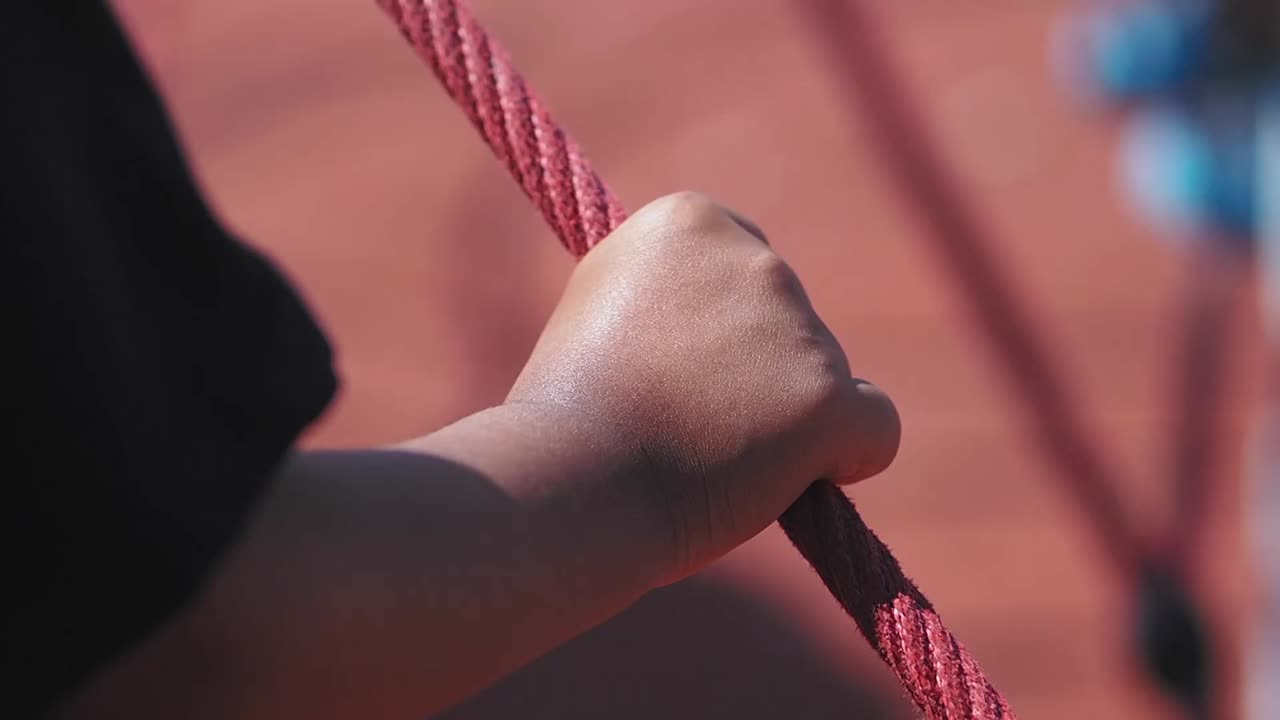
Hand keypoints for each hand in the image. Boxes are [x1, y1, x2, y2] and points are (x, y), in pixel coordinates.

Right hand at [508, 192, 899, 582]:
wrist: (570, 483)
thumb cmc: (569, 412)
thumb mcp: (602, 306)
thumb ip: (669, 288)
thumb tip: (719, 309)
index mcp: (690, 219)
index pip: (744, 268)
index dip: (719, 329)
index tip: (677, 369)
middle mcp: (757, 258)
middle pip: (791, 322)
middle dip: (757, 371)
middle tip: (689, 423)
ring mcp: (797, 327)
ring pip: (825, 378)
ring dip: (787, 419)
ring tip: (710, 459)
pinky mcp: (829, 397)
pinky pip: (876, 428)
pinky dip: (847, 458)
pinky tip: (792, 479)